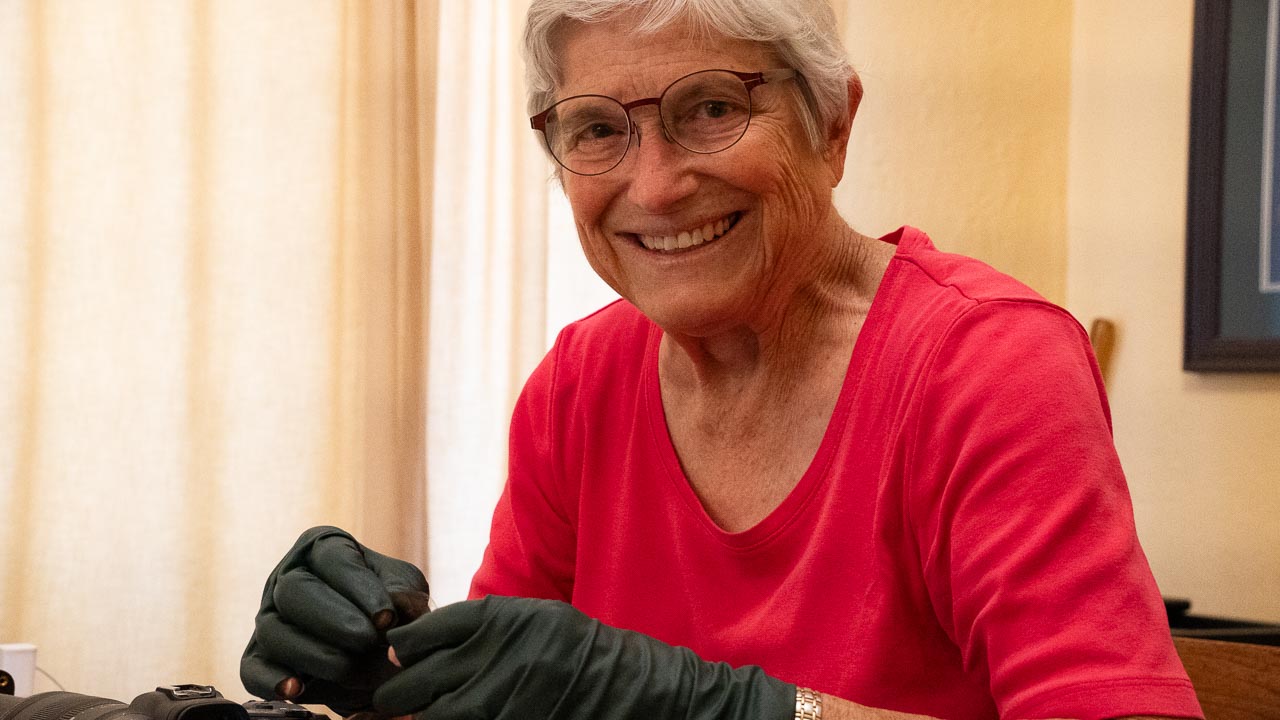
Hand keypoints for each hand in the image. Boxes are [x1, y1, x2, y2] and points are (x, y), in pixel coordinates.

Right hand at [240, 526, 430, 714]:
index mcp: (324, 549)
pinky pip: (252, 669)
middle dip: (333, 620)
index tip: (386, 617)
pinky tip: (296, 689)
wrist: (377, 651)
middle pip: (294, 591)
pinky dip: (271, 681)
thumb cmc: (388, 607)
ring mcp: (269, 618)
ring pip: (273, 631)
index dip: (359, 587)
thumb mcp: (405, 590)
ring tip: (348, 670)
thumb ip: (403, 593)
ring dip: (312, 654)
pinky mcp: (258, 657)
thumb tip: (394, 606)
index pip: (333, 558)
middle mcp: (288, 578)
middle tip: (367, 641)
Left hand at [373, 596, 794, 719]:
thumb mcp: (533, 621)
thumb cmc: (583, 652)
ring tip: (416, 715)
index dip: (401, 651)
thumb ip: (481, 630)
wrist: (642, 689)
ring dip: (424, 716)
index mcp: (501, 618)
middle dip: (396, 696)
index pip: (423, 635)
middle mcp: (499, 652)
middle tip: (389, 703)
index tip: (397, 661)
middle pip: (414, 681)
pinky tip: (457, 716)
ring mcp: (508, 696)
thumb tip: (409, 651)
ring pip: (434, 718)